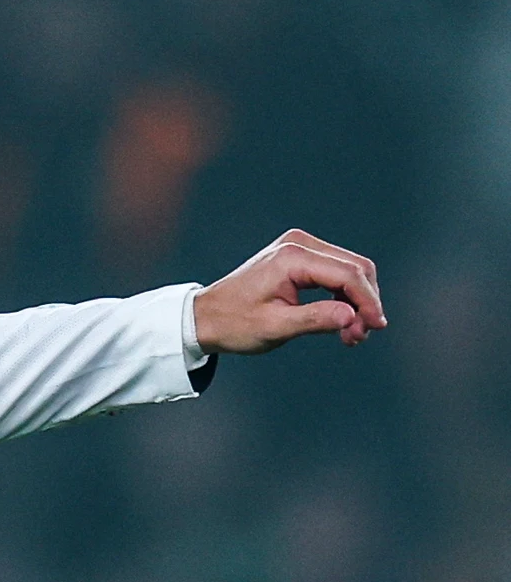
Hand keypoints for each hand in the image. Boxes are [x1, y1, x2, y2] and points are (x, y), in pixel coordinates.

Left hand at [193, 228, 386, 352]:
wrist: (206, 316)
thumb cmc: (234, 323)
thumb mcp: (274, 327)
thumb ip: (315, 320)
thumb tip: (352, 317)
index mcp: (292, 257)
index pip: (348, 273)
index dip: (368, 301)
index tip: (375, 327)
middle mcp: (298, 244)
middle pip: (356, 268)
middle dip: (365, 302)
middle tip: (359, 336)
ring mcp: (299, 247)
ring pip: (350, 270)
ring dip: (356, 302)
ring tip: (350, 335)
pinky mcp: (299, 256)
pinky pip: (335, 272)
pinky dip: (344, 296)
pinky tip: (341, 322)